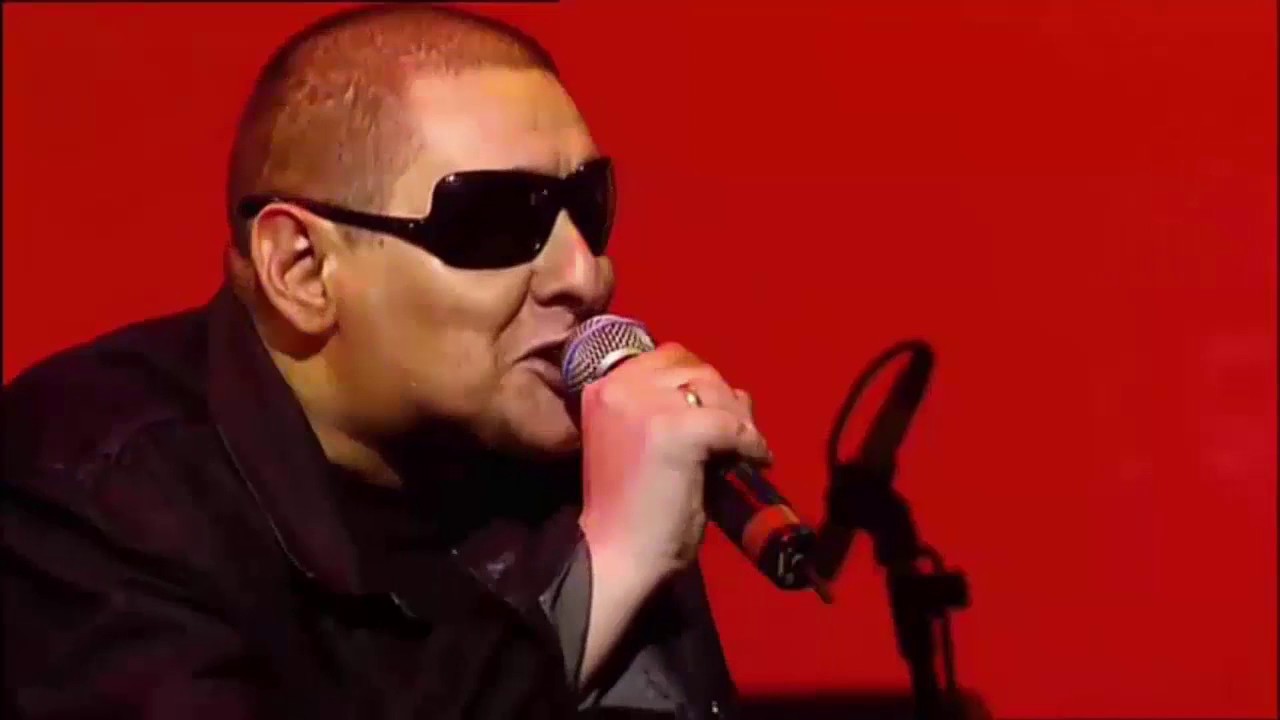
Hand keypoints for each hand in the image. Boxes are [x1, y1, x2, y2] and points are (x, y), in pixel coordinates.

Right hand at [574, 342, 768, 685]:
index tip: (714, 412)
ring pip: (716, 389)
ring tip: (745, 450)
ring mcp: (647, 405)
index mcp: (605, 386)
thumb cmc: (628, 509)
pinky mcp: (676, 430)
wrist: (615, 555)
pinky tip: (755, 462)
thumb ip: (672, 411)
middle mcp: (621, 386)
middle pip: (695, 367)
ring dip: (739, 419)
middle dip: (722, 397)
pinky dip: (752, 443)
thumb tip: (733, 395)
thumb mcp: (642, 441)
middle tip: (737, 435)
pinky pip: (733, 425)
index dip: (698, 382)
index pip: (668, 357)